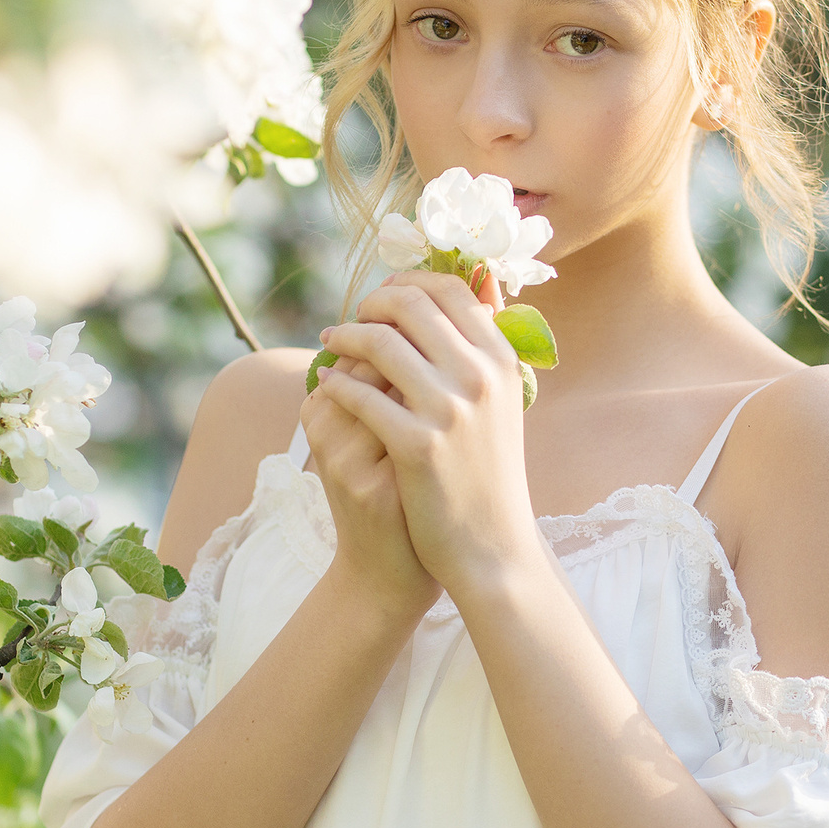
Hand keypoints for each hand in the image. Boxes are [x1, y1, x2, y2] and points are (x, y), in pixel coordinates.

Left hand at [312, 270, 543, 599]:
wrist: (492, 546)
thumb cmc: (489, 470)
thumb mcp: (500, 401)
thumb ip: (485, 345)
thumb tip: (481, 281)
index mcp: (501, 359)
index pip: (450, 289)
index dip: (409, 282)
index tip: (384, 295)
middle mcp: (480, 377)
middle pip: (411, 305)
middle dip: (372, 304)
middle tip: (353, 317)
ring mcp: (449, 411)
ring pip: (380, 343)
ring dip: (345, 336)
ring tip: (329, 342)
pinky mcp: (417, 446)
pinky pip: (360, 396)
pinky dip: (337, 384)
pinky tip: (327, 385)